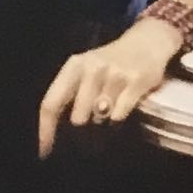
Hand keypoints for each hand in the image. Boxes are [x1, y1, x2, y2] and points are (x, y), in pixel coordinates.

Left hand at [37, 16, 182, 156]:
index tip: (45, 151)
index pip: (51, 103)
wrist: (147, 41)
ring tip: (108, 111)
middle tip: (91, 122)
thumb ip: (70, 93)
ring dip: (103, 121)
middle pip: (77, 117)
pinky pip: (119, 115)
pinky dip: (118, 119)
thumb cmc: (110, 62)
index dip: (46, 130)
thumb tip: (58, 130)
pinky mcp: (137, 82)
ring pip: (100, 117)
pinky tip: (121, 110)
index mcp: (74, 66)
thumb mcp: (85, 69)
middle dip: (83, 125)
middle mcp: (92, 68)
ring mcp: (115, 75)